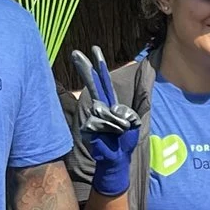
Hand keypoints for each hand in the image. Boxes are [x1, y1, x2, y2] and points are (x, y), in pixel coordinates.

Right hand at [70, 47, 139, 194]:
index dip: (100, 67)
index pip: (105, 82)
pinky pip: (100, 121)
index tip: (94, 50)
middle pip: (93, 85)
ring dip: (116, 123)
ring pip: (104, 110)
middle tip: (76, 52)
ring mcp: (93, 116)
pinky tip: (110, 137)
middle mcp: (100, 107)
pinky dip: (109, 129)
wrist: (117, 158)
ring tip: (119, 133)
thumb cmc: (124, 141)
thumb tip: (113, 110)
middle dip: (85, 69)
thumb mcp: (134, 124)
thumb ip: (127, 113)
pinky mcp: (88, 126)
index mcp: (111, 104)